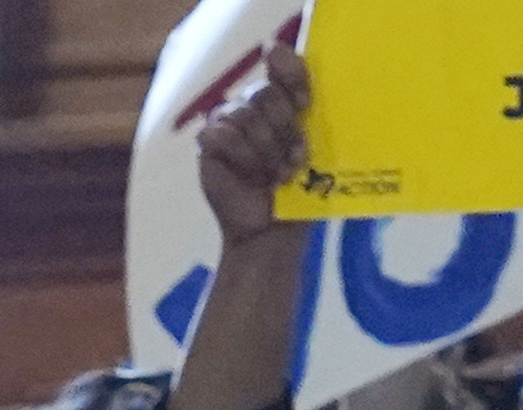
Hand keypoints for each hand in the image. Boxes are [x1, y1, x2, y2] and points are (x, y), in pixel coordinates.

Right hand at [195, 40, 312, 244]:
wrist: (271, 232)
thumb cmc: (295, 194)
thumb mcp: (314, 153)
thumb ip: (310, 117)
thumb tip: (306, 88)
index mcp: (282, 101)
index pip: (282, 64)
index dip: (291, 75)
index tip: (304, 103)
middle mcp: (253, 106)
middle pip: (265, 92)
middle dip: (283, 128)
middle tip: (295, 159)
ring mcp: (228, 123)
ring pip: (244, 114)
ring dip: (266, 148)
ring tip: (277, 174)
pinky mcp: (208, 145)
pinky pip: (221, 134)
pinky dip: (241, 156)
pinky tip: (251, 175)